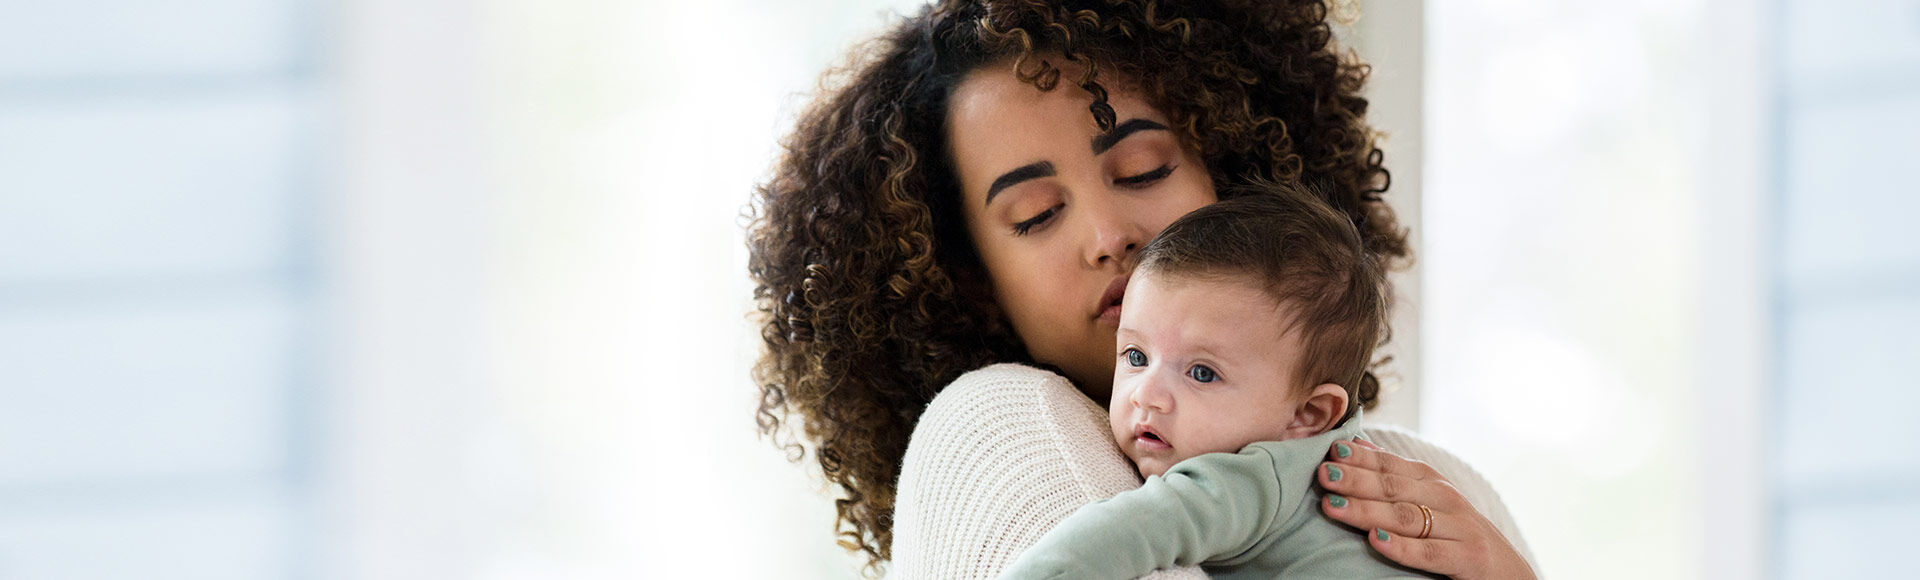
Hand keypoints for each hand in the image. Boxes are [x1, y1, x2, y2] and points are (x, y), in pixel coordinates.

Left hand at [1316, 438, 1536, 579]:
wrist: (1508, 573)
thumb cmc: (1458, 534)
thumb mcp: (1428, 500)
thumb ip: (1395, 475)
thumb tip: (1355, 444)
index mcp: (1431, 483)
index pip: (1390, 465)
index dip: (1360, 458)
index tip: (1327, 450)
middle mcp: (1445, 499)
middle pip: (1393, 488)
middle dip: (1356, 480)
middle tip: (1323, 475)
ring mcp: (1459, 527)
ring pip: (1406, 517)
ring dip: (1367, 510)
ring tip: (1333, 505)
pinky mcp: (1469, 557)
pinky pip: (1430, 553)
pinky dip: (1402, 547)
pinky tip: (1377, 541)